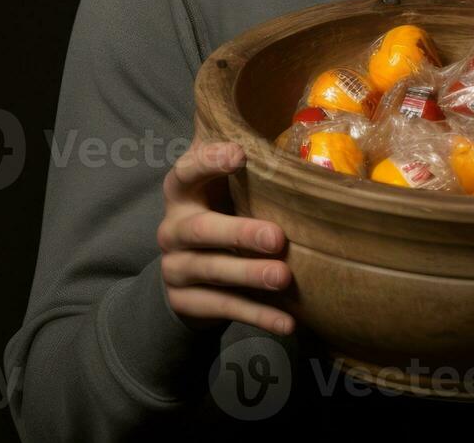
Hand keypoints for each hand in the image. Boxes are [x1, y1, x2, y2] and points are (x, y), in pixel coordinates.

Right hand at [157, 139, 295, 335]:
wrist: (186, 274)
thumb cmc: (220, 214)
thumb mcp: (223, 190)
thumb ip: (246, 172)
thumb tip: (300, 151)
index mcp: (181, 193)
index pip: (186, 172)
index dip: (209, 162)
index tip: (239, 154)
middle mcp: (173, 229)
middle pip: (202, 230)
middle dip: (240, 233)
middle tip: (277, 238)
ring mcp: (175, 268)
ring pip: (214, 271)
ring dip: (250, 275)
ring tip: (283, 277)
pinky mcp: (185, 302)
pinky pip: (224, 308)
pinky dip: (257, 315)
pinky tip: (286, 322)